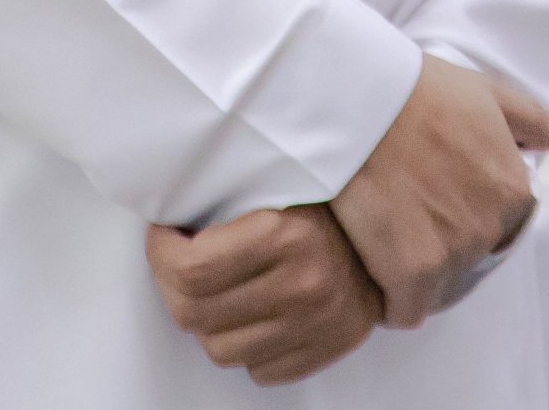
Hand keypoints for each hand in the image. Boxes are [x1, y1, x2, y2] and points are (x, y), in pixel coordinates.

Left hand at [145, 204, 382, 386]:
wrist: (387, 231)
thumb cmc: (323, 200)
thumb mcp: (278, 180)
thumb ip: (229, 197)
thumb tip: (167, 208)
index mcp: (287, 234)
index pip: (191, 269)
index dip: (161, 253)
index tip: (163, 235)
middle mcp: (304, 285)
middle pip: (196, 315)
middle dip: (172, 287)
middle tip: (176, 262)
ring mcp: (315, 326)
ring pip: (219, 349)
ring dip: (208, 321)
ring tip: (217, 288)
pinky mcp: (324, 352)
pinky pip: (256, 369)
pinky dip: (246, 343)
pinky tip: (251, 309)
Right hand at [329, 52, 548, 327]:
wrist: (358, 101)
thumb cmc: (416, 90)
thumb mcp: (484, 91)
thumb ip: (530, 119)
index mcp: (512, 189)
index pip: (502, 225)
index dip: (467, 209)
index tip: (438, 194)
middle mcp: (490, 227)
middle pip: (469, 254)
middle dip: (442, 237)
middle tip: (406, 205)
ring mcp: (453, 253)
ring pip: (438, 283)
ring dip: (415, 268)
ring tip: (384, 230)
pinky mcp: (411, 273)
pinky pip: (405, 309)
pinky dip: (390, 298)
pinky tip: (373, 266)